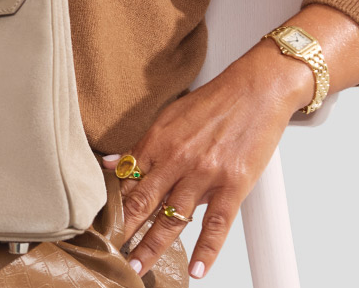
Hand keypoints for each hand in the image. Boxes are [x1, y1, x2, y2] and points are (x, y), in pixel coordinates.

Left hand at [101, 58, 299, 279]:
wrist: (257, 89)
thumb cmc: (215, 101)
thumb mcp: (169, 116)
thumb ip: (141, 144)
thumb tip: (111, 163)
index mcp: (158, 141)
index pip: (127, 180)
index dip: (111, 206)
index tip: (101, 225)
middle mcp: (177, 159)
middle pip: (143, 203)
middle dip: (125, 232)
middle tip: (110, 255)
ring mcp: (205, 173)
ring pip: (173, 219)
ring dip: (153, 247)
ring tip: (138, 268)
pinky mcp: (233, 184)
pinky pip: (216, 224)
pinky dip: (207, 250)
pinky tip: (197, 270)